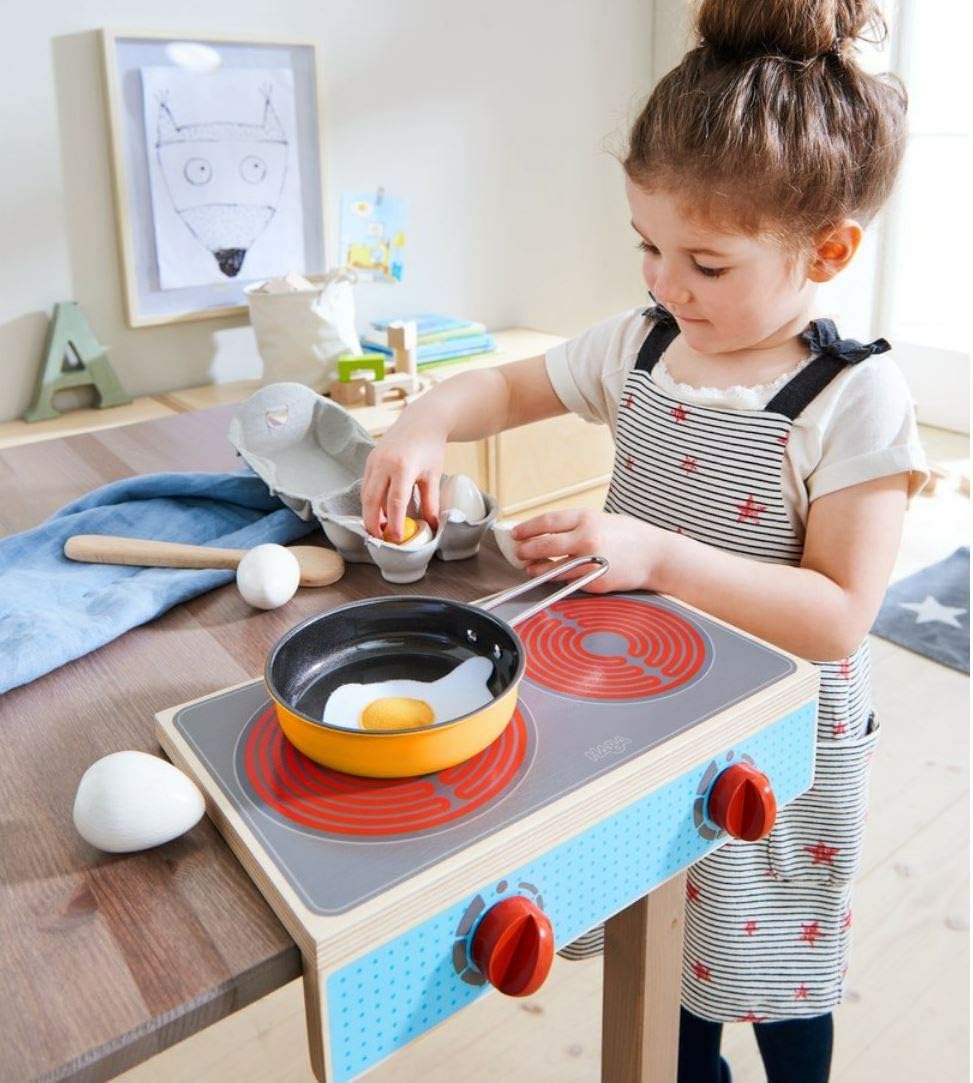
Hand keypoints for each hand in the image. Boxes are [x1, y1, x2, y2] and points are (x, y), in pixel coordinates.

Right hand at [360, 421, 446, 539]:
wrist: (422, 421)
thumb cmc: (430, 447)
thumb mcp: (433, 476)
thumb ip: (431, 502)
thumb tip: (433, 525)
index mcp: (403, 467)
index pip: (395, 502)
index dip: (394, 523)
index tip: (397, 539)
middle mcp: (384, 464)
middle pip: (372, 500)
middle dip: (373, 523)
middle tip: (380, 539)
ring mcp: (374, 460)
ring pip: (365, 494)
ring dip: (369, 513)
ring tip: (378, 529)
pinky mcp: (370, 459)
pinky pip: (366, 484)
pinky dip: (369, 500)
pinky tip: (377, 512)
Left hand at [511, 509, 672, 593]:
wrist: (657, 556)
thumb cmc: (630, 536)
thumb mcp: (602, 520)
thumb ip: (576, 525)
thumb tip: (547, 531)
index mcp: (586, 518)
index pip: (547, 521)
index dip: (527, 528)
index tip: (515, 533)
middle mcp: (586, 538)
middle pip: (544, 544)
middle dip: (526, 549)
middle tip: (518, 551)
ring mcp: (589, 561)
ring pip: (552, 567)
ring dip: (537, 568)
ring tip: (529, 567)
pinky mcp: (594, 581)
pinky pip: (568, 581)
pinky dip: (557, 579)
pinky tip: (552, 576)